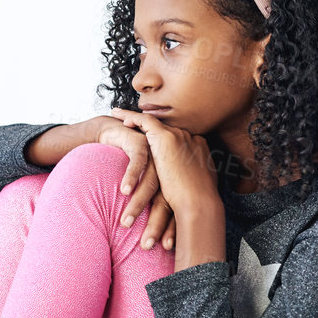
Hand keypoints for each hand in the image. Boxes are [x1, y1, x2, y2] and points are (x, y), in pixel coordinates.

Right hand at [85, 116, 174, 250]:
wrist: (118, 134)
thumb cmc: (132, 163)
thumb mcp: (146, 184)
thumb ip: (154, 201)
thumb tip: (158, 232)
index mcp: (174, 180)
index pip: (176, 208)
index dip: (171, 228)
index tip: (165, 248)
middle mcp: (169, 168)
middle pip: (165, 199)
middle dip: (156, 224)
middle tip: (146, 245)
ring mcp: (157, 154)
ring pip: (150, 183)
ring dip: (137, 205)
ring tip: (126, 223)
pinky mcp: (142, 142)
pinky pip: (137, 162)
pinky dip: (131, 177)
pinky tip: (124, 190)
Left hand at [107, 110, 221, 227]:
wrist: (199, 204)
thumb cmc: (198, 204)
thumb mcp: (195, 186)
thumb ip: (187, 179)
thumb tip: (183, 185)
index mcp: (198, 149)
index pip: (177, 137)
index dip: (162, 135)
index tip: (150, 137)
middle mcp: (189, 138)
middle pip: (164, 127)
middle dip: (146, 124)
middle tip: (130, 119)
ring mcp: (178, 136)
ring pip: (152, 120)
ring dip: (133, 116)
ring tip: (117, 113)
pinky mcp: (166, 138)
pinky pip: (144, 121)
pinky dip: (131, 116)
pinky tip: (118, 117)